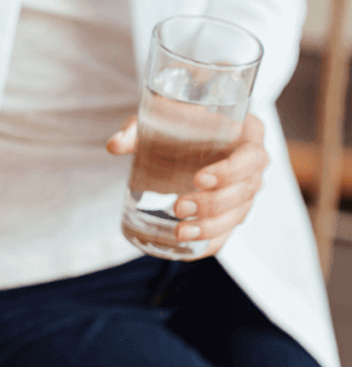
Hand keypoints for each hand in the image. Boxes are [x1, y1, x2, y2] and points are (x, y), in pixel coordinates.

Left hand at [107, 114, 268, 257]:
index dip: (230, 171)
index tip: (199, 179)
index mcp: (247, 134)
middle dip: (213, 204)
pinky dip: (210, 244)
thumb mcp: (160, 115)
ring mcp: (243, 191)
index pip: (250, 157)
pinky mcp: (228, 211)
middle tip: (179, 207)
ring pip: (237, 215)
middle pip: (245, 191)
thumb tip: (115, 145)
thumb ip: (138, 127)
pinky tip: (187, 251)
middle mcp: (251, 165)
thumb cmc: (179, 119)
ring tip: (180, 232)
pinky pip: (227, 233)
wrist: (181, 131)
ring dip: (210, 228)